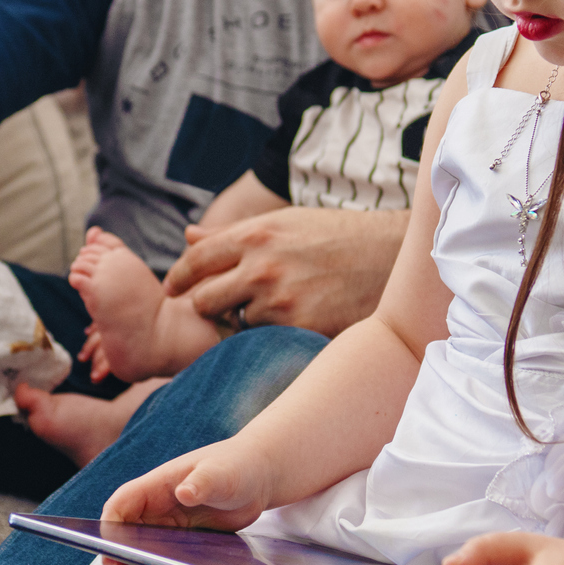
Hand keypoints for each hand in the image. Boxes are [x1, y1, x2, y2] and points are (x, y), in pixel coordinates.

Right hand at [97, 441, 274, 564]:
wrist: (260, 476)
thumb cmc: (239, 466)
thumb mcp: (222, 474)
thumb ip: (203, 482)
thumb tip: (183, 493)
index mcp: (158, 485)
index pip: (120, 505)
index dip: (109, 530)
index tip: (111, 555)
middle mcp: (158, 504)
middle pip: (125, 534)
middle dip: (125, 559)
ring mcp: (169, 521)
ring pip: (142, 548)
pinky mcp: (183, 535)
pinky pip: (163, 555)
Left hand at [161, 207, 404, 335]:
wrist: (391, 255)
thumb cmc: (335, 235)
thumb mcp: (284, 222)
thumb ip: (232, 234)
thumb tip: (188, 235)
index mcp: (255, 235)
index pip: (196, 260)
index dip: (179, 277)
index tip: (173, 288)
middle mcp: (261, 267)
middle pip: (204, 299)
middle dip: (206, 305)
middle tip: (219, 308)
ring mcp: (280, 301)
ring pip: (234, 325)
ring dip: (241, 324)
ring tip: (266, 314)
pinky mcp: (300, 328)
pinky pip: (264, 342)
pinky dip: (268, 337)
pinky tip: (287, 325)